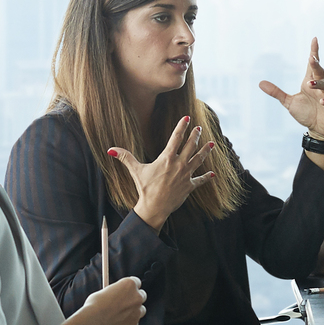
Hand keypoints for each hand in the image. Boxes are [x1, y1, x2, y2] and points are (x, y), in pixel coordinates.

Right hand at [84, 276, 146, 324]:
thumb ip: (114, 293)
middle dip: (135, 298)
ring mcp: (138, 311)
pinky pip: (134, 322)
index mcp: (129, 284)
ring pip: (140, 310)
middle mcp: (137, 296)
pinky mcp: (135, 323)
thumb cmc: (94, 306)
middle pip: (142, 295)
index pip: (136, 282)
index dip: (130, 287)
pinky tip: (117, 324)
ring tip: (119, 315)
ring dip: (133, 311)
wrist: (94, 323)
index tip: (126, 291)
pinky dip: (128, 322)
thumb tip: (116, 295)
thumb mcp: (104, 292)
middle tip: (126, 303)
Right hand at [113, 115, 218, 229]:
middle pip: (190, 146)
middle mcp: (179, 164)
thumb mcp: (135, 170)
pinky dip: (207, 177)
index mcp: (167, 158)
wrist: (154, 207)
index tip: (187, 117)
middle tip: (199, 128)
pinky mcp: (189, 186)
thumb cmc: (145, 188)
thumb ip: (125, 157)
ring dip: (206, 151)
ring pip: (199, 160)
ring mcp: (186, 175)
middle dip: (195, 136)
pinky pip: (200, 180)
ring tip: (212, 143)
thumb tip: (110, 149)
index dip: (181, 126)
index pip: (176, 138)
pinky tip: (213, 174)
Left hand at [258, 38, 323, 146]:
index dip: (314, 52)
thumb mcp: (288, 102)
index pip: (312, 65)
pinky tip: (321, 101)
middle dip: (316, 65)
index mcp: (310, 82)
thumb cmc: (306, 114)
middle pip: (319, 72)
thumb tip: (260, 83)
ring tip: (309, 84)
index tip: (314, 39)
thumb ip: (276, 92)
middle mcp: (320, 87)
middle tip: (311, 58)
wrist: (318, 130)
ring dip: (318, 84)